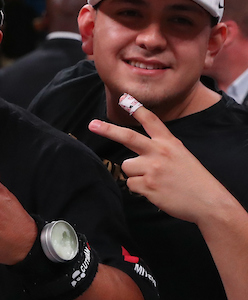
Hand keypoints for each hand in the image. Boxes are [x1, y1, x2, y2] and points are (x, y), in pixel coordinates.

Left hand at [89, 99, 231, 224]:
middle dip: (108, 130)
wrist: (208, 201)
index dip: (137, 109)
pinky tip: (156, 191)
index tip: (125, 98)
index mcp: (169, 143)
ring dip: (135, 174)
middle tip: (92, 124)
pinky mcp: (147, 185)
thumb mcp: (181, 156)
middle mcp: (159, 152)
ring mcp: (152, 168)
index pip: (151, 121)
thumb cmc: (194, 180)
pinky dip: (140, 189)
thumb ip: (161, 150)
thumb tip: (137, 154)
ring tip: (155, 181)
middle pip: (128, 137)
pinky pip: (131, 184)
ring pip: (127, 166)